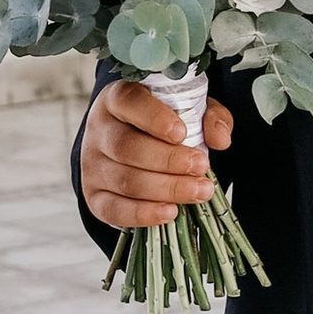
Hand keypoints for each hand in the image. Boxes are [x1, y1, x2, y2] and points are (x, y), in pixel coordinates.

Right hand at [79, 77, 236, 228]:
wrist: (135, 145)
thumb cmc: (165, 124)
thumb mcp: (190, 109)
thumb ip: (209, 117)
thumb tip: (220, 140)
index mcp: (117, 99)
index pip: (128, 102)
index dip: (153, 117)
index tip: (182, 133)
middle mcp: (99, 130)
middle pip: (127, 147)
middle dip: (169, 161)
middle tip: (202, 167)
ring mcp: (92, 165)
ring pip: (125, 180)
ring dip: (166, 189)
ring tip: (199, 191)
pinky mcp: (93, 196)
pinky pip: (113, 210)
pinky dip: (143, 214)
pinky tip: (171, 212)